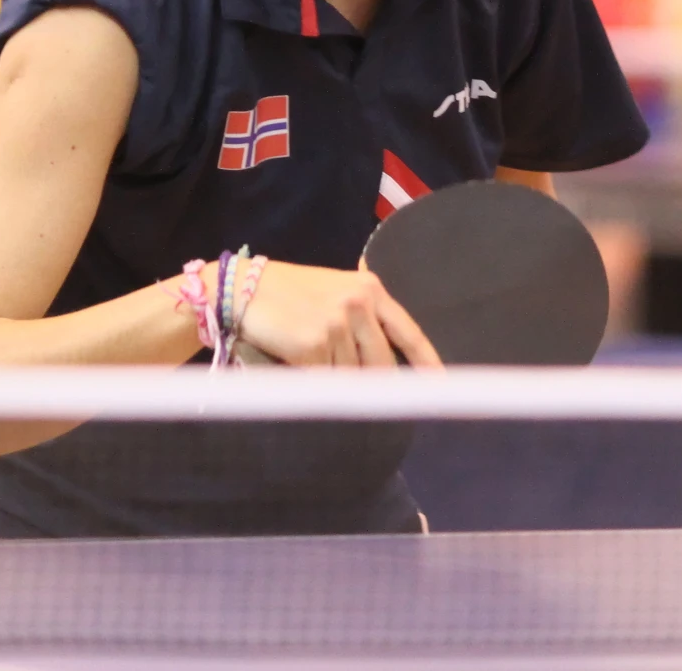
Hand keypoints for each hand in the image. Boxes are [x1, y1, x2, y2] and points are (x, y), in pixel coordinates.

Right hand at [236, 261, 441, 368]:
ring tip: (311, 361)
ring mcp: (337, 325)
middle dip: (372, 383)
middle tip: (360, 392)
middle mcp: (358, 304)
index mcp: (370, 288)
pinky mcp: (314, 345)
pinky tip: (299, 364)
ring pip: (352, 376)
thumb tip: (387, 363)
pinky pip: (325, 380)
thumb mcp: (336, 289)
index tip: (439, 386)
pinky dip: (315, 381)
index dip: (426, 363)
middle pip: (382, 363)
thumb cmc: (289, 292)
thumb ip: (364, 316)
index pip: (409, 332)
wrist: (242, 289)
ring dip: (336, 379)